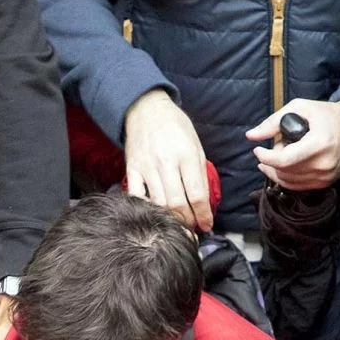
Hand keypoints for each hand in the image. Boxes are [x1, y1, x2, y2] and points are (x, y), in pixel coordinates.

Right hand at [122, 89, 214, 231]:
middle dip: (187, 221)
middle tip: (193, 229)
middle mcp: (166, 162)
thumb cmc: (175, 127)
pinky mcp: (132, 169)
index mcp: (186, 155)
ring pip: (158, 204)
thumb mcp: (196, 146)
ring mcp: (147, 167)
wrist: (146, 110)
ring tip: (178, 226)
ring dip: (169, 220)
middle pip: (177, 204)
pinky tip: (154, 215)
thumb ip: (200, 174)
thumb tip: (204, 204)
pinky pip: (136, 196)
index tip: (207, 225)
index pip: (197, 194)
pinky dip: (146, 209)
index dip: (203, 215)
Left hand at [248, 98, 339, 192]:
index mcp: (318, 144)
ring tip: (280, 154)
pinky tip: (284, 167)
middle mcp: (323, 164)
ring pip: (289, 182)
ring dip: (277, 171)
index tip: (258, 150)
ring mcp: (326, 176)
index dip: (266, 157)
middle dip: (272, 160)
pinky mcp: (326, 183)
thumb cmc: (329, 115)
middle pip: (284, 172)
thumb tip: (251, 136)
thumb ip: (273, 122)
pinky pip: (298, 186)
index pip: (283, 160)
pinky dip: (287, 178)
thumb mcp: (300, 108)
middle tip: (275, 146)